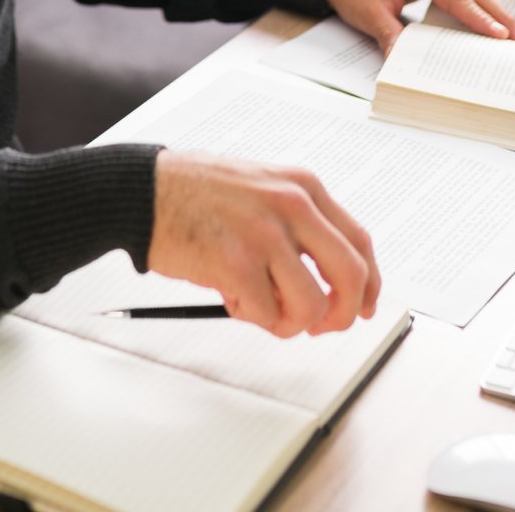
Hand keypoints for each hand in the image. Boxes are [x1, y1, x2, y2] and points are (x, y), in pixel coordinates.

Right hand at [148, 151, 379, 336]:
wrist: (145, 191)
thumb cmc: (197, 193)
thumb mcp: (264, 188)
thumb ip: (299, 224)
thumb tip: (329, 279)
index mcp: (304, 187)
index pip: (360, 242)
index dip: (369, 284)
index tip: (365, 306)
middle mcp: (293, 206)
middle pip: (350, 277)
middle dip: (342, 315)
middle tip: (321, 326)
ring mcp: (266, 235)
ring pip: (311, 306)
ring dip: (289, 322)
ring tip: (261, 307)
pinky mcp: (237, 263)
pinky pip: (268, 316)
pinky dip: (251, 317)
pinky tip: (230, 296)